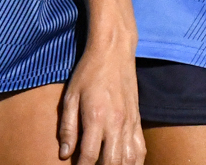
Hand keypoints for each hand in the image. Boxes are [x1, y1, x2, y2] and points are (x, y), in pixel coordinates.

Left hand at [57, 41, 142, 164]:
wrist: (113, 51)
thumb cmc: (88, 72)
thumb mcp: (70, 96)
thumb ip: (67, 127)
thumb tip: (64, 154)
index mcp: (96, 117)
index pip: (89, 155)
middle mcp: (116, 123)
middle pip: (112, 162)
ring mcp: (130, 122)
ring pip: (129, 159)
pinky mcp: (138, 120)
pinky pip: (141, 149)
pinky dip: (135, 163)